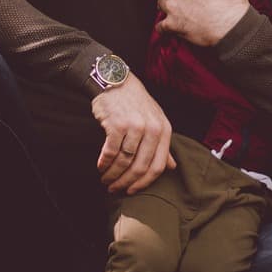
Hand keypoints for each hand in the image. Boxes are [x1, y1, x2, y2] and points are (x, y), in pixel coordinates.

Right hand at [92, 77, 176, 193]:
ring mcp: (135, 126)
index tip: (132, 191)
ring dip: (112, 175)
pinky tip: (100, 167)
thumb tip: (171, 167)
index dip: (144, 183)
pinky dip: (104, 163)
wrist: (117, 81)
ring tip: (105, 180)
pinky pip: (110, 152)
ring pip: (124, 162)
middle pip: (140, 167)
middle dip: (126, 182)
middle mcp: (152, 129)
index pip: (158, 166)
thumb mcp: (155, 120)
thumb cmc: (136, 103)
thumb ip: (163, 145)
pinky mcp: (117, 124)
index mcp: (164, 130)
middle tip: (114, 189)